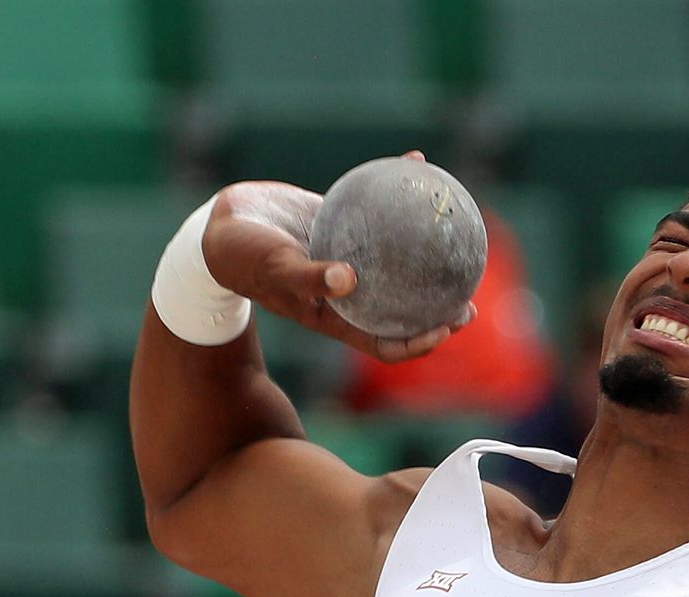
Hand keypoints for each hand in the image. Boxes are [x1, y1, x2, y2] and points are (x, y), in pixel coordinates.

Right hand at [200, 151, 473, 363]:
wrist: (220, 224)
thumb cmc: (242, 257)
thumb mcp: (276, 269)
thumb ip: (309, 277)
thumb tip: (348, 281)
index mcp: (337, 315)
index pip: (385, 341)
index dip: (418, 342)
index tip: (446, 329)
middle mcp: (349, 292)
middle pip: (403, 310)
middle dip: (438, 311)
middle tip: (469, 299)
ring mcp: (349, 258)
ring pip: (398, 263)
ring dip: (430, 257)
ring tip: (462, 239)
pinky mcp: (343, 223)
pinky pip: (379, 210)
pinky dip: (398, 190)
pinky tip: (419, 162)